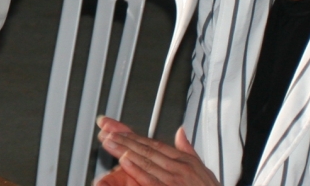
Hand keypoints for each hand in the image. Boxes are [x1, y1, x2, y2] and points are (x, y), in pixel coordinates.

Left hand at [96, 119, 217, 185]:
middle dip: (123, 139)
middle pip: (146, 149)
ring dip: (124, 149)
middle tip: (105, 131)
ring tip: (108, 141)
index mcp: (185, 160)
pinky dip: (137, 169)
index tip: (116, 129)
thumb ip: (189, 150)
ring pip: (145, 160)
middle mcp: (179, 167)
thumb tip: (181, 132)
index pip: (153, 143)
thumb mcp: (204, 170)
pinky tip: (124, 160)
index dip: (132, 135)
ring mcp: (175, 179)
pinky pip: (151, 179)